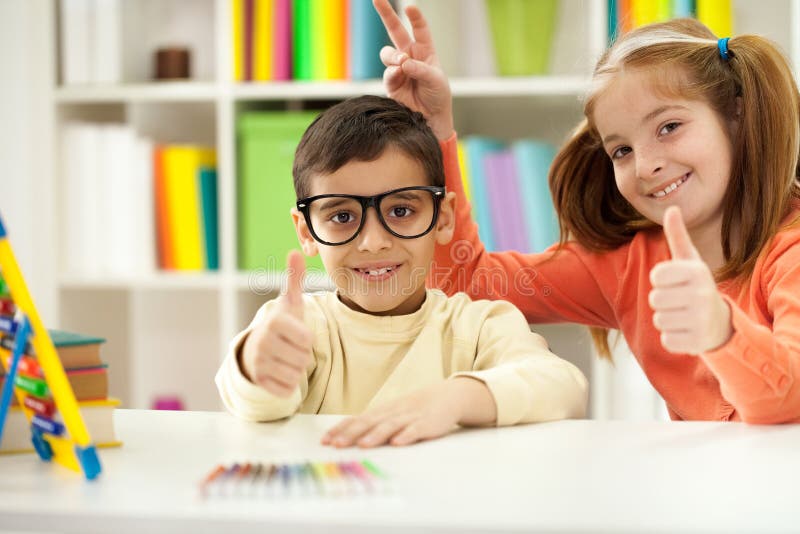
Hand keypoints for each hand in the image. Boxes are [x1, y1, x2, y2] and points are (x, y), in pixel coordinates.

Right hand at [240, 251, 312, 396]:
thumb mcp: (289, 303)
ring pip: (296, 375)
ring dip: (295, 369)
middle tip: (289, 347)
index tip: (294, 333)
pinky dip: (287, 384)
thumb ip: (294, 279)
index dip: (305, 338)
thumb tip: (295, 252)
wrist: (256, 350)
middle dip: (301, 355)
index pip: (307, 339)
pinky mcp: (259, 383)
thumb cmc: (280, 326)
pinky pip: (288, 390)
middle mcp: (262, 342)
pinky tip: (278, 372)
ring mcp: (259, 364)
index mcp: (274, 323)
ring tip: (284, 358)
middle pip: (304, 359)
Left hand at [320, 378, 484, 447]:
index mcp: (382, 411)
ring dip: (376, 435)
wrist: (447, 396)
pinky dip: (406, 435)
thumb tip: (345, 434)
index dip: (341, 429)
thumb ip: (372, 423)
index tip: (325, 440)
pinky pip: (415, 429)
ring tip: (363, 445)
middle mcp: (393, 412)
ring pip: (390, 426)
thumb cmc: (414, 408)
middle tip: (336, 445)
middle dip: (351, 434)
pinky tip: (398, 443)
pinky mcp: (427, 423)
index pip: (357, 419)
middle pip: (369, 422)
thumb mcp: (392, 413)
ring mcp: (410, 417)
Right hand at [372, 0, 453, 139]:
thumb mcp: (435, 80)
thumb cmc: (438, 96)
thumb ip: (419, 69)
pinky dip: (392, 73)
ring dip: (393, 56)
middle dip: (386, 14)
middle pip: (395, 30)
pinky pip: (387, 73)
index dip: (415, 17)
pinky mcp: (391, 84)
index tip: (409, 7)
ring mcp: (398, 69)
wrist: (431, 119)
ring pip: (387, 53)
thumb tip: (402, 63)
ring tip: (402, 64)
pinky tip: (399, 74)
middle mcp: (410, 56)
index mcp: (425, 50)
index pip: (419, 28)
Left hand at [649, 207, 732, 353]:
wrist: (721, 323)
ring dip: (666, 319)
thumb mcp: (689, 261)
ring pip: (658, 320)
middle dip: (662, 301)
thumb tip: (671, 209)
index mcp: (697, 272)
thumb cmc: (696, 286)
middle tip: (679, 301)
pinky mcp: (697, 342)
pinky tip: (687, 331)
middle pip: (654, 299)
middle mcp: (702, 294)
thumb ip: (677, 236)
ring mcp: (701, 319)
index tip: (674, 281)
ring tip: (683, 315)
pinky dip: (672, 338)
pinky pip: (666, 340)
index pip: (657, 275)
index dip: (661, 280)